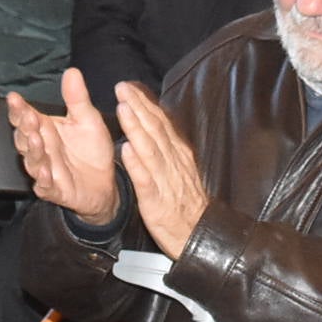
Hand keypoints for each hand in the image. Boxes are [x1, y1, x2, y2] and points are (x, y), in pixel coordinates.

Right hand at [10, 67, 121, 225]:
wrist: (106, 183)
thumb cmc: (92, 150)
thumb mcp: (88, 119)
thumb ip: (77, 98)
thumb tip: (72, 72)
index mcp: (46, 129)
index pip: (26, 117)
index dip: (18, 108)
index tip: (14, 98)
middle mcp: (42, 149)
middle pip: (25, 137)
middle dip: (24, 127)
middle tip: (28, 116)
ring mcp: (46, 169)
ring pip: (32, 160)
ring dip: (33, 150)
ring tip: (35, 138)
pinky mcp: (55, 189)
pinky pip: (45, 186)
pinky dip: (43, 179)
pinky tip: (46, 170)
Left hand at [112, 82, 208, 257]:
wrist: (199, 235)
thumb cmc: (186, 203)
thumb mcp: (180, 169)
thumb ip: (167, 148)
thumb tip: (154, 127)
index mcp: (177, 154)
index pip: (160, 123)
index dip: (144, 103)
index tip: (129, 87)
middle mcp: (172, 162)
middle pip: (154, 129)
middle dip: (138, 107)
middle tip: (122, 88)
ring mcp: (165, 180)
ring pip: (149, 149)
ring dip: (136, 128)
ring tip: (123, 109)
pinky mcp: (157, 200)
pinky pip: (146, 180)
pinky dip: (136, 164)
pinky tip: (126, 151)